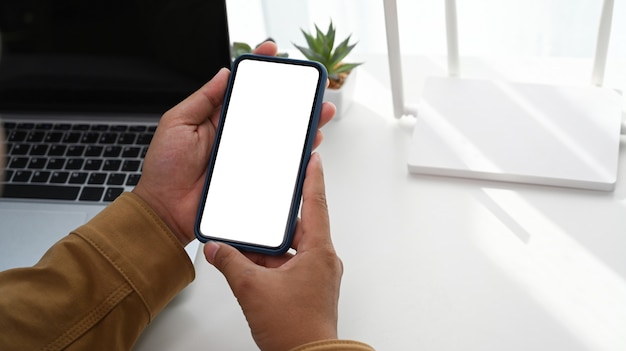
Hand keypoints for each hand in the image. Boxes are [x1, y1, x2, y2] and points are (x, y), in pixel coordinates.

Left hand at [133, 41, 335, 244]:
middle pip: (270, 112)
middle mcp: (236, 135)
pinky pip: (278, 166)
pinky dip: (296, 157)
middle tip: (309, 86)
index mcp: (218, 118)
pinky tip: (308, 147)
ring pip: (280, 137)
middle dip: (293, 97)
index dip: (258, 69)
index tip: (272, 52)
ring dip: (302, 125)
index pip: (242, 88)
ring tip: (319, 114)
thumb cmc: (165, 169)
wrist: (166, 209)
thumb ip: (202, 99)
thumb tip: (223, 74)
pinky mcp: (253, 177)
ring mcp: (246, 156)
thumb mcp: (177, 123)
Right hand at [204, 153, 341, 350]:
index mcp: (319, 252)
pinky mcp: (306, 290)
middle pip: (299, 227)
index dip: (313, 178)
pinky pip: (287, 267)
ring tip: (246, 242)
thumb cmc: (296, 329)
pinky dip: (269, 264)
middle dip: (277, 219)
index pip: (317, 204)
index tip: (313, 159)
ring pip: (290, 250)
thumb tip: (217, 250)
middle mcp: (321, 261)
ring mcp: (315, 277)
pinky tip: (248, 266)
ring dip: (269, 247)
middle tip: (265, 203)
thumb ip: (230, 263)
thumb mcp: (253, 289)